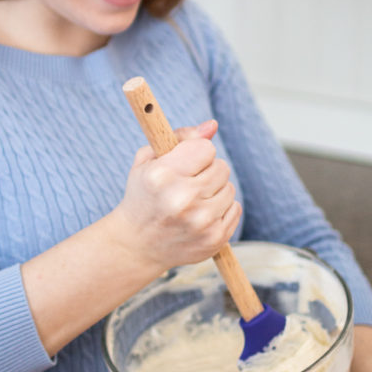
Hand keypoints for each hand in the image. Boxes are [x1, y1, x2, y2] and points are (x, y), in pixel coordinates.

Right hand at [114, 119, 241, 274]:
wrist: (136, 245)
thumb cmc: (142, 196)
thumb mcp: (148, 160)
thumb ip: (180, 137)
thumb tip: (212, 125)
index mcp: (162, 175)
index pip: (206, 148)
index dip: (196, 152)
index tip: (185, 162)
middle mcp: (182, 199)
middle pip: (221, 167)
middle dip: (206, 171)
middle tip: (187, 183)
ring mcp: (201, 222)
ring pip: (230, 188)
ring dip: (215, 191)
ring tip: (192, 201)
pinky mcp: (214, 239)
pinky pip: (235, 209)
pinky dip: (221, 209)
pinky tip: (200, 215)